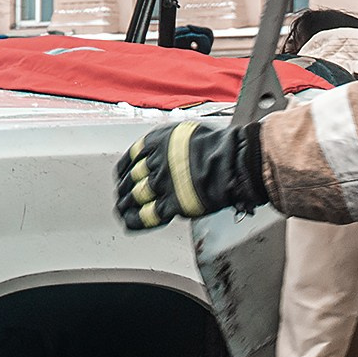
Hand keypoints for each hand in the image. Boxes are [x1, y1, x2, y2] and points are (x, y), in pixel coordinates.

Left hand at [115, 121, 266, 230]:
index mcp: (158, 142)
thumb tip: (170, 152)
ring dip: (126, 204)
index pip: (131, 157)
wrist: (235, 161)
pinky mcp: (172, 204)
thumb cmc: (222, 146)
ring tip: (122, 209)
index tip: (122, 175)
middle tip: (122, 194)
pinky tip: (130, 222)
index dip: (124, 169)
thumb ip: (173, 145)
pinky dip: (135, 220)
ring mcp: (162, 184)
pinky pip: (147, 215)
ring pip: (135, 196)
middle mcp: (156, 162)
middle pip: (130, 178)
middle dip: (124, 188)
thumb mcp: (189, 134)